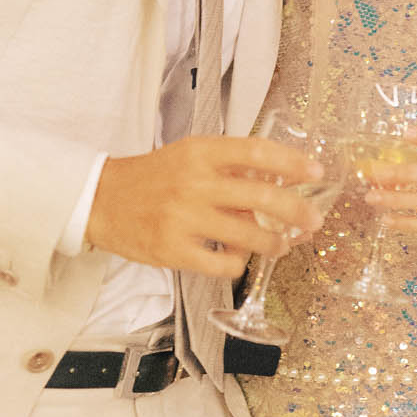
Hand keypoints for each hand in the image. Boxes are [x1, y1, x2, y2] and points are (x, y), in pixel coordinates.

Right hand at [87, 134, 326, 278]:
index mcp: (200, 152)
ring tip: (283, 244)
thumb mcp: (189, 155)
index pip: (256, 152)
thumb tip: (278, 181)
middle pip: (262, 197)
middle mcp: (193, 182)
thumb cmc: (152, 177)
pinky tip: (240, 258)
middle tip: (314, 219)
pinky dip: (239, 263)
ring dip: (276, 243)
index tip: (315, 172)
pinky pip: (223, 263)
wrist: (101, 200)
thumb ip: (229, 166)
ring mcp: (183, 218)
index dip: (292, 162)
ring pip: (249, 236)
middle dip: (298, 211)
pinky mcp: (173, 250)